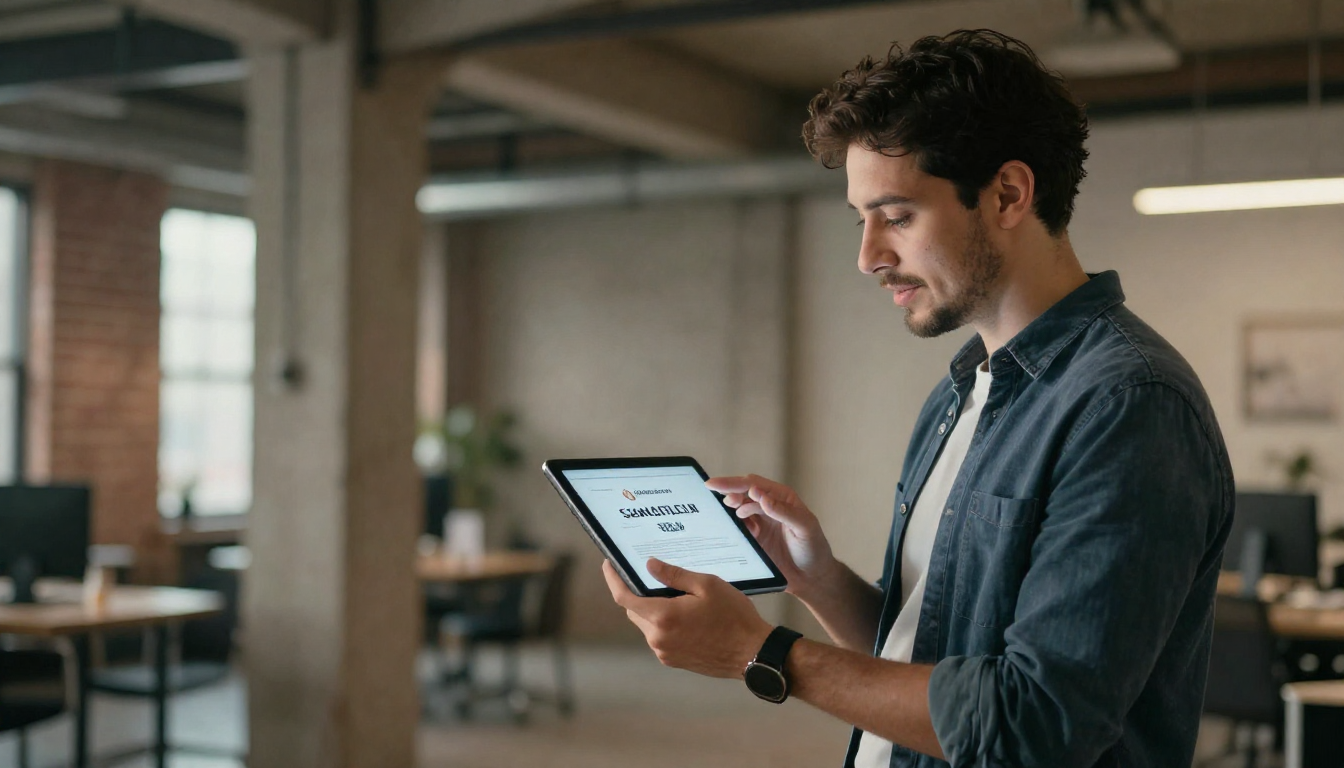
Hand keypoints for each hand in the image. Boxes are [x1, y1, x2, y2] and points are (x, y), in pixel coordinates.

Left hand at [603, 558, 771, 678]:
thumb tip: (649, 565)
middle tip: (648, 575)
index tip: (608, 565)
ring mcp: (665, 652)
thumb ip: (675, 575)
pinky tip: (681, 613)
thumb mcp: (707, 585)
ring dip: (650, 609)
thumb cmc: (734, 617)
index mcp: (663, 617)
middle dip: (635, 592)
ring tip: (672, 594)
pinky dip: (662, 623)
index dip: (613, 579)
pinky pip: (658, 637)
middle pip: (633, 611)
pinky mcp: (674, 660)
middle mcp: (658, 638)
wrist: (752, 653)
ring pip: (645, 625)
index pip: (624, 598)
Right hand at [705, 474, 834, 596]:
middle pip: (742, 493)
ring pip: (738, 509)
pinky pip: (738, 528)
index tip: (715, 484)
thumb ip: (784, 512)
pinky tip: (725, 525)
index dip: (734, 483)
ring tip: (723, 510)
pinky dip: (729, 525)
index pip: (754, 485)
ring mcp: (760, 522)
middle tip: (713, 493)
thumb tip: (761, 497)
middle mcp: (769, 506)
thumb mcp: (804, 528)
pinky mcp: (754, 539)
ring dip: (728, 507)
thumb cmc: (814, 549)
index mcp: (782, 498)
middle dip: (727, 491)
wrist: (812, 578)